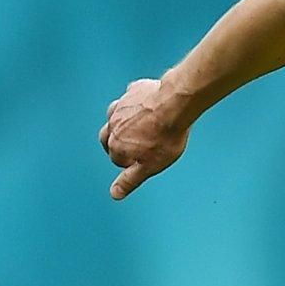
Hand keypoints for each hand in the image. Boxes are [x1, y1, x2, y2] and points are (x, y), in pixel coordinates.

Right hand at [99, 78, 189, 199]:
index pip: (117, 159)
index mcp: (115, 145)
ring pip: (115, 117)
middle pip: (109, 138)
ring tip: (137, 127)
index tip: (144, 161)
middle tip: (133, 147)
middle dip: (117, 144)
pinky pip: (130, 96)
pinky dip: (134, 102)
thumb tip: (114, 194)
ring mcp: (121, 106)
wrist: (175, 104)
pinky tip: (145, 103)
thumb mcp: (150, 166)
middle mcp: (112, 125)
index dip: (130, 163)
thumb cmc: (165, 137)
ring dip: (122, 123)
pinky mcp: (133, 91)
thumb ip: (130, 180)